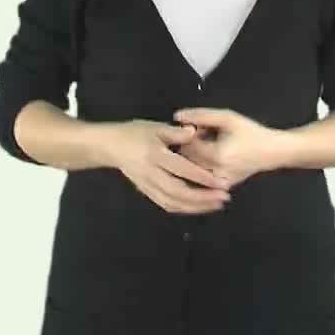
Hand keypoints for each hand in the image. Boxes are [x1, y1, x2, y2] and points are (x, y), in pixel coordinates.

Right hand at [110, 119, 232, 213]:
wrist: (110, 146)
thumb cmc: (134, 133)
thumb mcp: (155, 127)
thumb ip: (175, 132)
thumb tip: (195, 132)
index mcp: (155, 155)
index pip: (182, 169)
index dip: (202, 177)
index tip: (221, 181)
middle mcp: (151, 174)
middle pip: (179, 191)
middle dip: (203, 197)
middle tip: (224, 197)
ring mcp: (147, 185)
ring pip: (173, 202)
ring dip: (196, 206)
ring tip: (216, 204)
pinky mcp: (146, 192)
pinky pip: (166, 204)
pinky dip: (183, 208)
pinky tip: (198, 207)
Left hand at [174, 108, 277, 188]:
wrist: (271, 152)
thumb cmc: (251, 132)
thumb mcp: (227, 118)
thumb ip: (201, 115)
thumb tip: (176, 116)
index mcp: (217, 156)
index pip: (187, 145)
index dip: (189, 133)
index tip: (200, 127)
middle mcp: (216, 174)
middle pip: (186, 158)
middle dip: (190, 144)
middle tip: (204, 135)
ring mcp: (218, 184)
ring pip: (192, 169)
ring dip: (195, 155)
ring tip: (209, 145)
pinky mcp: (221, 188)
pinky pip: (201, 177)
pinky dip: (201, 165)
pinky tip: (213, 156)